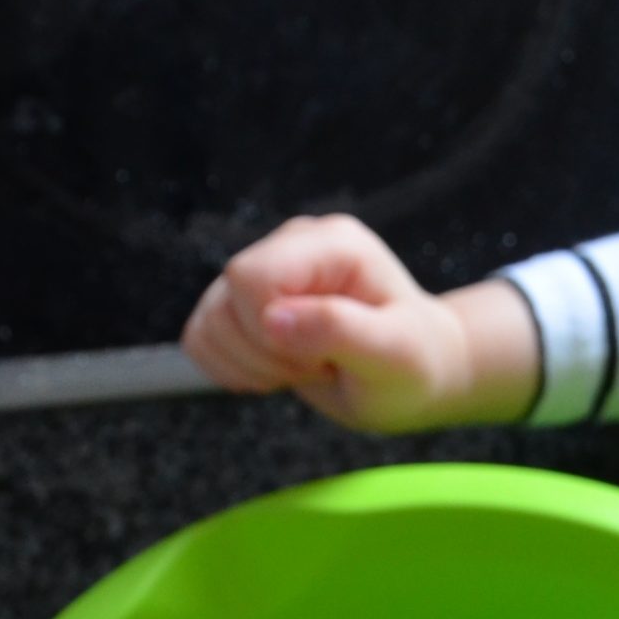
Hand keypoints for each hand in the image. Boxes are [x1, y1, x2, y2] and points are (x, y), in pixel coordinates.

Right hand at [180, 215, 536, 430]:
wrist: (417, 374)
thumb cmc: (416, 364)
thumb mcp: (395, 355)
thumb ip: (338, 330)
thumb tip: (273, 319)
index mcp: (330, 244)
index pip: (252, 277)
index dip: (272, 332)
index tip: (322, 357)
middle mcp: (292, 246)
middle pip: (226, 301)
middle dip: (267, 354)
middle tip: (320, 366)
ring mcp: (265, 272)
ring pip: (208, 323)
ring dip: (251, 366)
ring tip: (305, 368)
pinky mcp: (245, 304)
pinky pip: (200, 337)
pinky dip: (230, 369)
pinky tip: (277, 372)